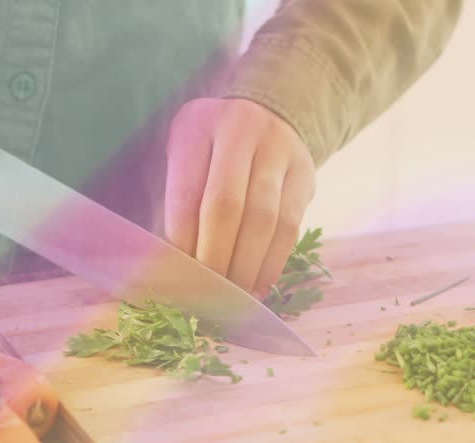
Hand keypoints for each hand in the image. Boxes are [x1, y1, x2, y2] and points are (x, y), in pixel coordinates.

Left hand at [164, 98, 316, 298]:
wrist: (266, 111)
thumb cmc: (210, 147)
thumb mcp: (184, 155)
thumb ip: (176, 202)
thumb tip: (169, 267)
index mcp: (198, 127)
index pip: (186, 194)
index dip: (181, 243)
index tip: (176, 279)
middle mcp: (241, 131)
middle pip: (226, 207)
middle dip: (214, 259)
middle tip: (204, 296)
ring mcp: (279, 151)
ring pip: (264, 220)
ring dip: (245, 268)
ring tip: (232, 299)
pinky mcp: (305, 174)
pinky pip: (291, 227)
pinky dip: (272, 263)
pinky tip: (257, 286)